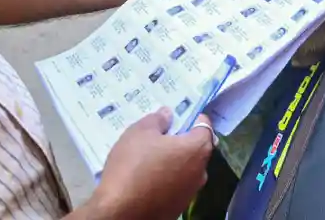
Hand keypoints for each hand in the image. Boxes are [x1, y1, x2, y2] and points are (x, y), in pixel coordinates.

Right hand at [86, 108, 213, 219]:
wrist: (120, 212)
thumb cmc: (133, 167)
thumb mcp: (139, 133)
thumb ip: (158, 120)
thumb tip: (169, 114)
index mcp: (197, 149)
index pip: (204, 126)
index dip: (191, 118)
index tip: (175, 117)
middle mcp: (201, 172)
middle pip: (196, 148)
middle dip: (180, 140)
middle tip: (158, 136)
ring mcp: (190, 192)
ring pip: (185, 168)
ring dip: (173, 161)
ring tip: (148, 158)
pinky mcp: (178, 208)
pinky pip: (175, 186)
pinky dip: (166, 179)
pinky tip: (147, 178)